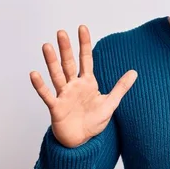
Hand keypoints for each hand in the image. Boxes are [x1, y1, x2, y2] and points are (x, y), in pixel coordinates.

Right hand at [29, 25, 137, 147]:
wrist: (81, 140)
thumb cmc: (94, 121)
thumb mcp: (111, 103)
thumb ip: (121, 87)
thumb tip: (134, 72)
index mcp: (87, 82)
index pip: (86, 59)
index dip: (84, 44)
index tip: (82, 27)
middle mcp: (73, 85)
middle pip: (69, 63)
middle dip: (66, 48)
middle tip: (61, 32)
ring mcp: (64, 95)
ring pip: (57, 75)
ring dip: (51, 61)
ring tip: (46, 46)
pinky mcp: (56, 107)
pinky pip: (47, 94)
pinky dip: (40, 85)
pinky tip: (34, 74)